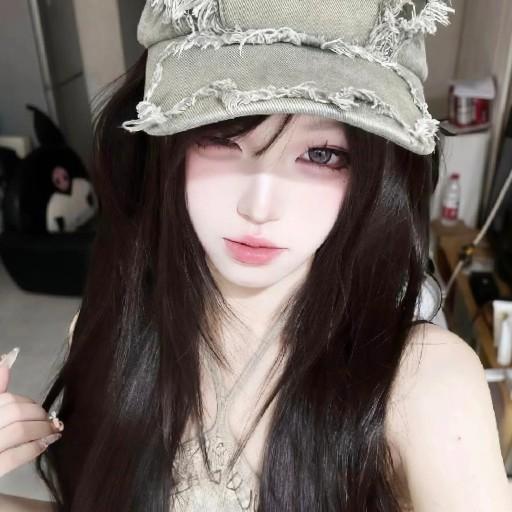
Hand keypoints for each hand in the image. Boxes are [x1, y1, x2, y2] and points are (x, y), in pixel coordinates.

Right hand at [0, 348, 63, 478]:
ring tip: (53, 430)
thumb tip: (6, 359)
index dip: (26, 402)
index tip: (36, 408)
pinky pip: (13, 457)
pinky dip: (33, 448)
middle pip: (13, 411)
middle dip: (37, 414)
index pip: (5, 400)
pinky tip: (44, 444)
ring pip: (17, 431)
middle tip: (49, 419)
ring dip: (41, 429)